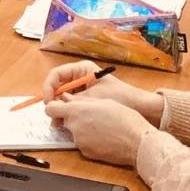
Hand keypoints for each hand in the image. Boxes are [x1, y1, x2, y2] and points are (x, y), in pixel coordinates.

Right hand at [39, 60, 163, 120]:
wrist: (141, 106)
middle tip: (51, 114)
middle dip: (52, 99)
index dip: (48, 88)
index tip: (48, 101)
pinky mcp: (87, 98)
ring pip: (63, 96)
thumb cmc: (120, 97)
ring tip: (59, 120)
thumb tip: (52, 106)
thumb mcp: (92, 99)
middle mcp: (81, 76)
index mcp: (82, 69)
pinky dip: (68, 111)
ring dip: (59, 107)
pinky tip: (68, 121)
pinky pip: (72, 103)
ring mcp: (84, 87)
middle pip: (58, 85)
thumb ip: (71, 102)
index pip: (56, 75)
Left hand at [44, 97, 152, 166]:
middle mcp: (75, 127)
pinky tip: (104, 137)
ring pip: (74, 131)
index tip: (60, 106)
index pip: (50, 109)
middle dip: (73, 117)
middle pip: (64, 120)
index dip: (55, 107)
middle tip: (90, 115)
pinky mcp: (86, 153)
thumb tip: (67, 98)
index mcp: (77, 111)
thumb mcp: (104, 101)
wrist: (137, 142)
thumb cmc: (125, 119)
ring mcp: (79, 141)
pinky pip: (82, 143)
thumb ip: (81, 100)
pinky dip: (89, 139)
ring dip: (82, 128)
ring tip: (101, 126)